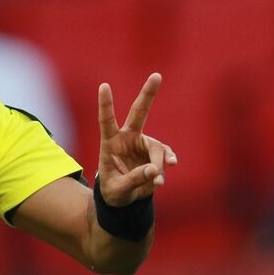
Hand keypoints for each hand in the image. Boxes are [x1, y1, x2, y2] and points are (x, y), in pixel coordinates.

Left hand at [96, 73, 177, 206]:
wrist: (124, 198)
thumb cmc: (114, 191)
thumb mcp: (119, 190)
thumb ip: (134, 180)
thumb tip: (155, 171)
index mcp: (110, 143)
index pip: (106, 121)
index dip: (106, 104)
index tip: (104, 86)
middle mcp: (127, 138)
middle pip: (139, 112)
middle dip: (148, 94)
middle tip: (157, 75)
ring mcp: (143, 144)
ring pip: (157, 147)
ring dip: (160, 163)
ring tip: (157, 181)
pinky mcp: (155, 153)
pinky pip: (165, 155)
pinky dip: (168, 162)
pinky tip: (169, 169)